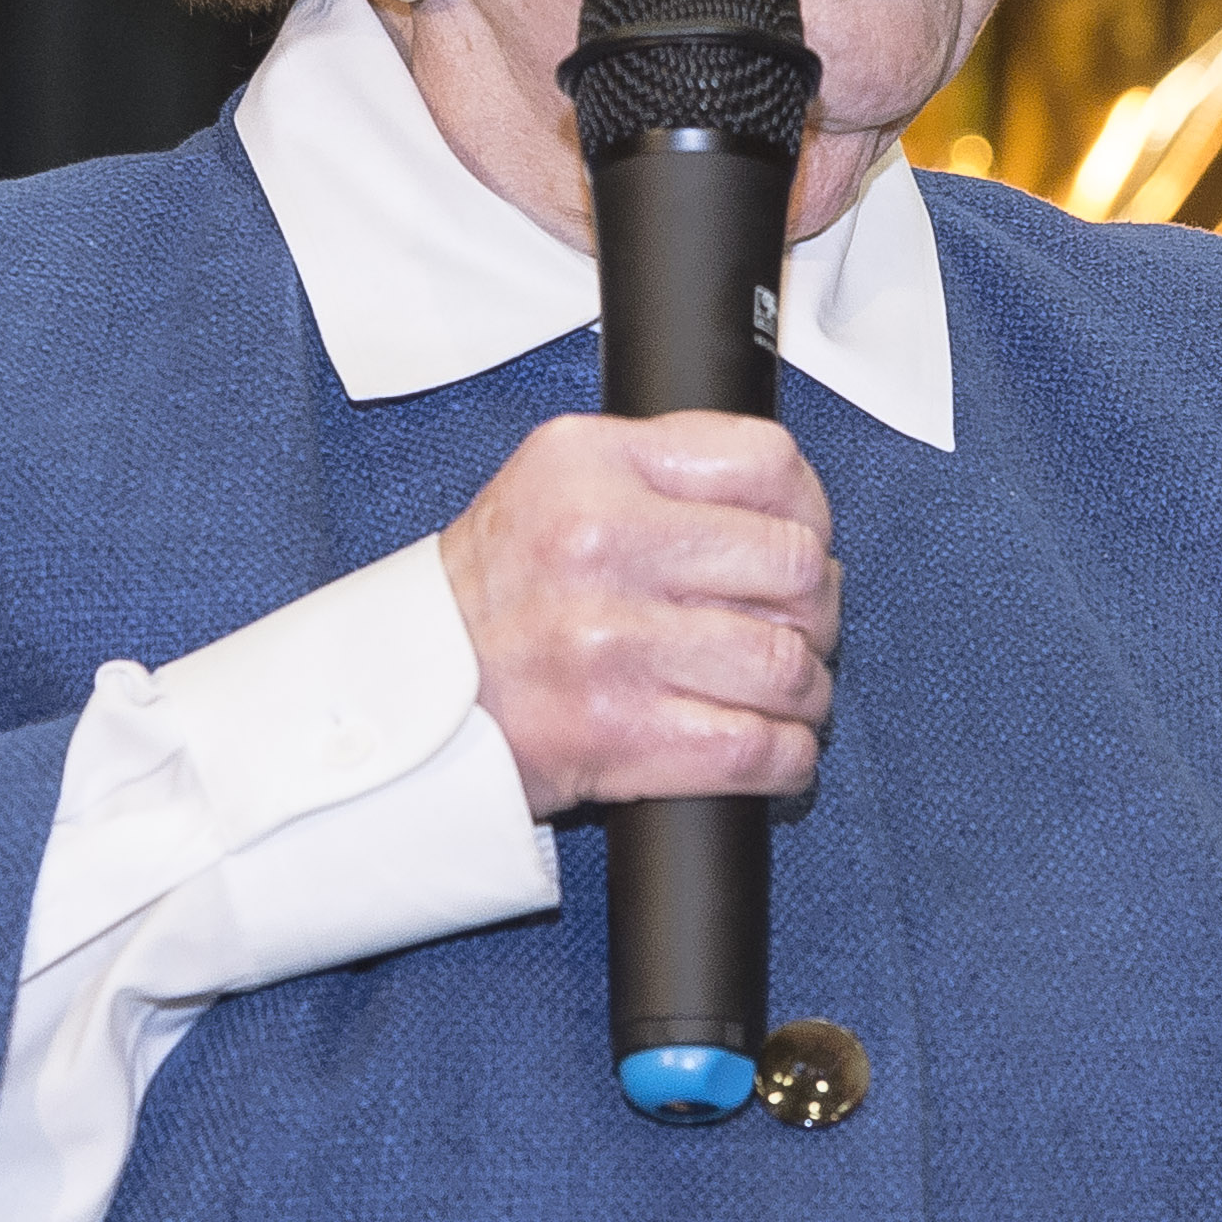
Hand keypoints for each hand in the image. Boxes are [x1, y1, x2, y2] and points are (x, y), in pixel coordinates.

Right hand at [439, 413, 839, 816]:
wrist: (404, 697)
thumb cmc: (493, 597)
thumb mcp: (556, 481)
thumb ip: (660, 469)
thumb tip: (787, 504)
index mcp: (592, 465)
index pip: (767, 462)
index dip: (810, 510)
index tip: (805, 540)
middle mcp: (600, 545)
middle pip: (793, 568)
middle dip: (818, 610)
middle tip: (801, 627)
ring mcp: (610, 645)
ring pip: (786, 665)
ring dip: (807, 691)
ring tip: (788, 693)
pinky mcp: (617, 735)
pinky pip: (756, 749)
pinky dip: (786, 758)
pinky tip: (773, 748)